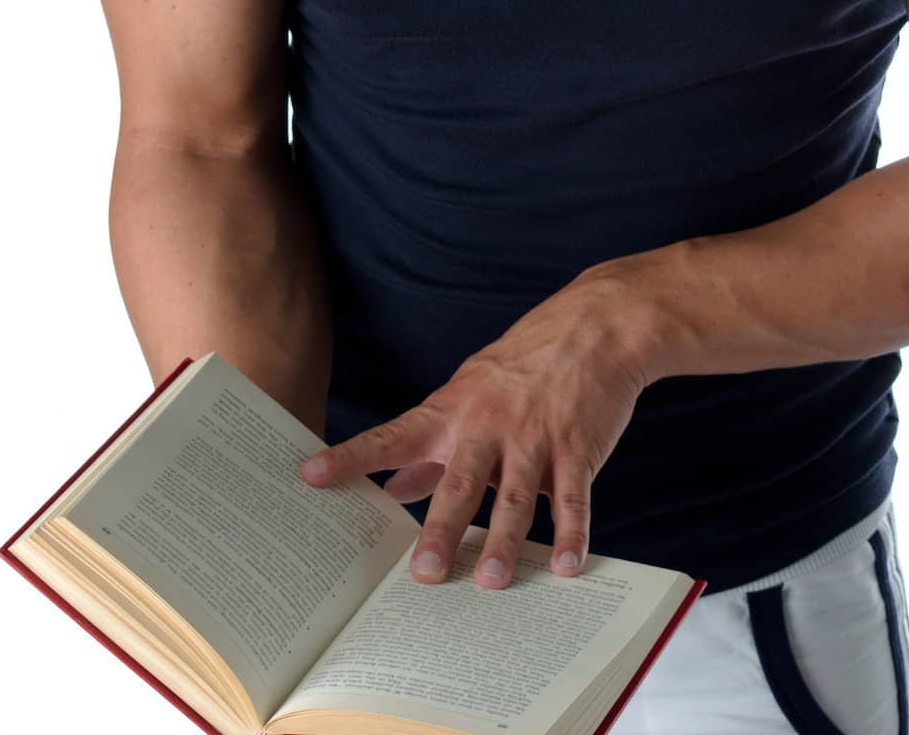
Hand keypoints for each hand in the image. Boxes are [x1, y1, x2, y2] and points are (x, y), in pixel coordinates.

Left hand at [296, 272, 651, 588]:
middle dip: (441, 527)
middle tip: (425, 573)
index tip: (310, 475)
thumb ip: (434, 442)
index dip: (352, 457)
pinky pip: (573, 497)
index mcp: (455, 410)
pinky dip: (571, 533)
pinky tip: (565, 566)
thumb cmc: (527, 361)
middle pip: (459, 482)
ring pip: (515, 496)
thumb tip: (395, 487)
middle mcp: (489, 424)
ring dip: (503, 540)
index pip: (394, 436)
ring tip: (491, 581)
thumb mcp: (470, 390)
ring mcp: (535, 436)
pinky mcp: (578, 447)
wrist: (598, 327)